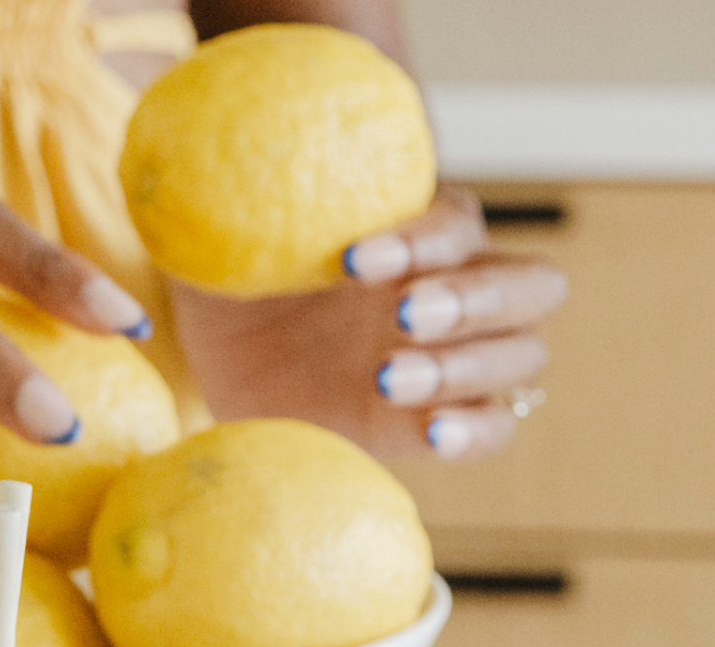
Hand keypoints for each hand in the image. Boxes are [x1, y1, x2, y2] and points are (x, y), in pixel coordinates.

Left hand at [169, 186, 567, 460]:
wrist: (216, 367)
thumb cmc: (229, 285)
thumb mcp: (220, 240)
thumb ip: (225, 199)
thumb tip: (186, 146)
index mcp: (416, 234)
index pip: (458, 224)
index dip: (423, 238)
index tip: (354, 260)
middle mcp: (452, 290)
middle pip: (528, 285)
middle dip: (474, 297)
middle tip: (401, 314)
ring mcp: (451, 359)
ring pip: (517, 355)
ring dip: (463, 365)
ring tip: (385, 377)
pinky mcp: (430, 420)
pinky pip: (494, 424)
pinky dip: (477, 429)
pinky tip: (432, 431)